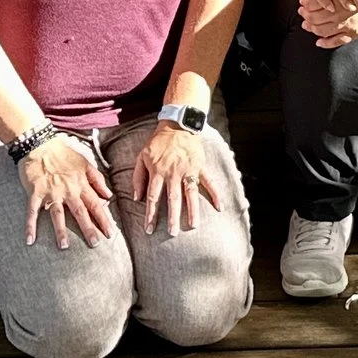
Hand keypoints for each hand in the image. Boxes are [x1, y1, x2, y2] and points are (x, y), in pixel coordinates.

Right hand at [20, 133, 116, 247]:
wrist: (40, 143)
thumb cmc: (63, 153)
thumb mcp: (85, 163)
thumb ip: (97, 180)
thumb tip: (109, 195)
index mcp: (80, 183)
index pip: (95, 204)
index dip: (103, 219)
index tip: (110, 233)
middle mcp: (67, 189)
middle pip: (79, 211)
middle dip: (88, 228)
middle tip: (94, 244)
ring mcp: (51, 191)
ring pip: (57, 214)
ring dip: (60, 230)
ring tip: (64, 246)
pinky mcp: (35, 192)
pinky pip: (33, 211)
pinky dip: (30, 225)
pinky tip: (30, 239)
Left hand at [130, 120, 222, 234]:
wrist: (177, 124)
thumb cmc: (158, 142)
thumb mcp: (142, 156)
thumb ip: (138, 177)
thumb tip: (137, 198)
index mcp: (158, 171)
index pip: (153, 197)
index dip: (151, 214)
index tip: (149, 230)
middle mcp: (173, 172)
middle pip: (173, 198)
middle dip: (172, 217)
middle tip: (172, 233)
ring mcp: (188, 169)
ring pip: (190, 193)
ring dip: (192, 210)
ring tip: (193, 226)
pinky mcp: (200, 166)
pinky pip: (209, 181)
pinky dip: (215, 193)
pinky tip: (220, 207)